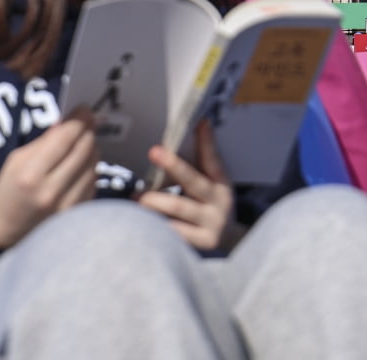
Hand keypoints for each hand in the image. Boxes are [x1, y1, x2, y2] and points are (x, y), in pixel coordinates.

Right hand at [0, 108, 98, 248]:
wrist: (5, 232)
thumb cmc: (9, 191)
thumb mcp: (16, 161)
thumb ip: (44, 142)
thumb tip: (69, 121)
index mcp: (30, 175)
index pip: (66, 138)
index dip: (79, 119)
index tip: (84, 110)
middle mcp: (52, 191)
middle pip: (85, 149)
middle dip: (88, 131)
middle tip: (87, 122)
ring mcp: (68, 205)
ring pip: (94, 164)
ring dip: (91, 149)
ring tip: (81, 144)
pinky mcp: (79, 213)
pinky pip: (94, 181)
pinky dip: (90, 168)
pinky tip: (80, 166)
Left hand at [138, 119, 243, 251]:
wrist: (229, 243)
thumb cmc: (210, 207)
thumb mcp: (211, 185)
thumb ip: (201, 161)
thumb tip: (196, 125)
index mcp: (221, 183)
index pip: (213, 159)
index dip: (206, 141)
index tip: (199, 122)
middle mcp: (219, 201)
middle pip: (193, 181)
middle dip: (173, 164)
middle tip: (154, 151)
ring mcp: (212, 223)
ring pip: (178, 207)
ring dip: (154, 200)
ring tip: (137, 197)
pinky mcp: (203, 243)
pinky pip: (174, 232)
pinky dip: (157, 225)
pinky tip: (142, 222)